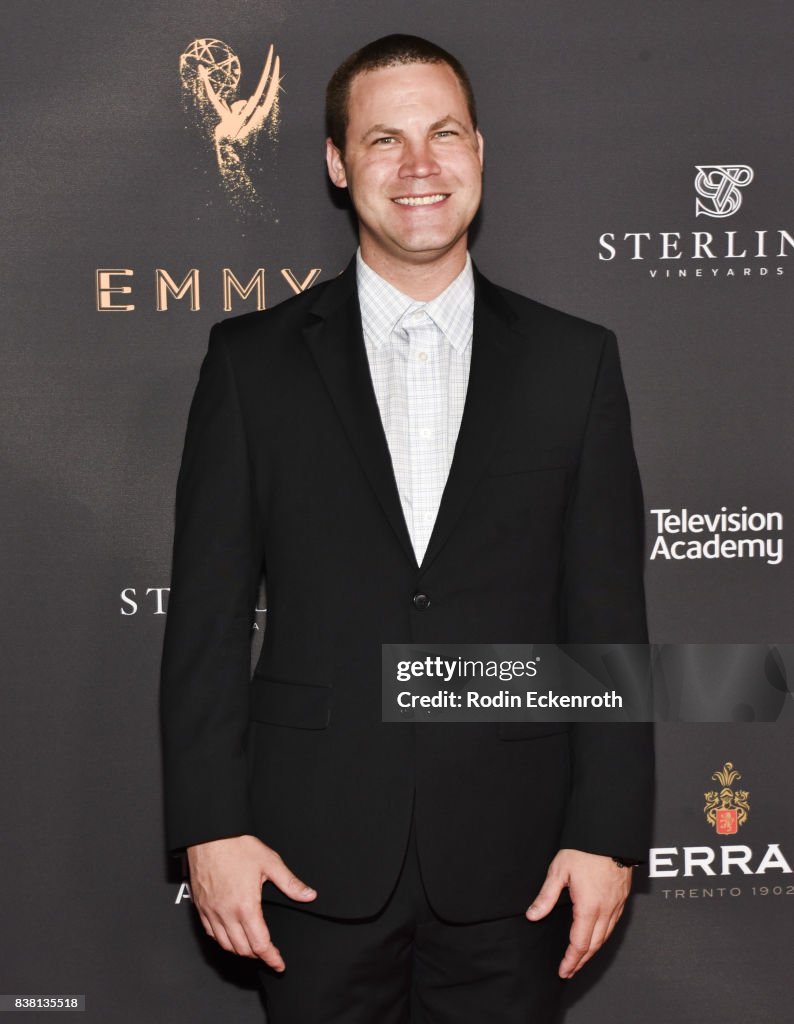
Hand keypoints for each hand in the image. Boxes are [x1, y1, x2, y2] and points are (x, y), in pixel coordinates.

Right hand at [186, 834, 316, 969]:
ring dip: (240, 950)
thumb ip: (290, 883)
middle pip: (243, 949)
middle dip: (258, 955)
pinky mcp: (201, 907)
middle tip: (269, 953)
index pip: (260, 944)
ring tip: (253, 947)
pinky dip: (223, 941)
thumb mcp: (270, 862)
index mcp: (246, 906)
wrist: (210, 835)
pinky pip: (210, 933)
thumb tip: (309, 895)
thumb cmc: (238, 846)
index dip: (271, 958)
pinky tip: (231, 935)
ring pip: (225, 945)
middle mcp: (226, 913)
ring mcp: (211, 912)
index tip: (279, 964)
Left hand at [525, 848, 631, 978]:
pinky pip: (613, 925)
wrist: (610, 835)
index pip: (579, 944)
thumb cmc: (585, 850)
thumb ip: (546, 896)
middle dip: (581, 961)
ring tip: (581, 959)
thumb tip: (532, 915)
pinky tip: (596, 936)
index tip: (563, 971)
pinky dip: (603, 937)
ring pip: (605, 937)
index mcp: (589, 907)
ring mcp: (616, 906)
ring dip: (592, 951)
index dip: (571, 960)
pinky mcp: (622, 899)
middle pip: (594, 945)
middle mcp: (606, 911)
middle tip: (570, 970)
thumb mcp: (559, 871)